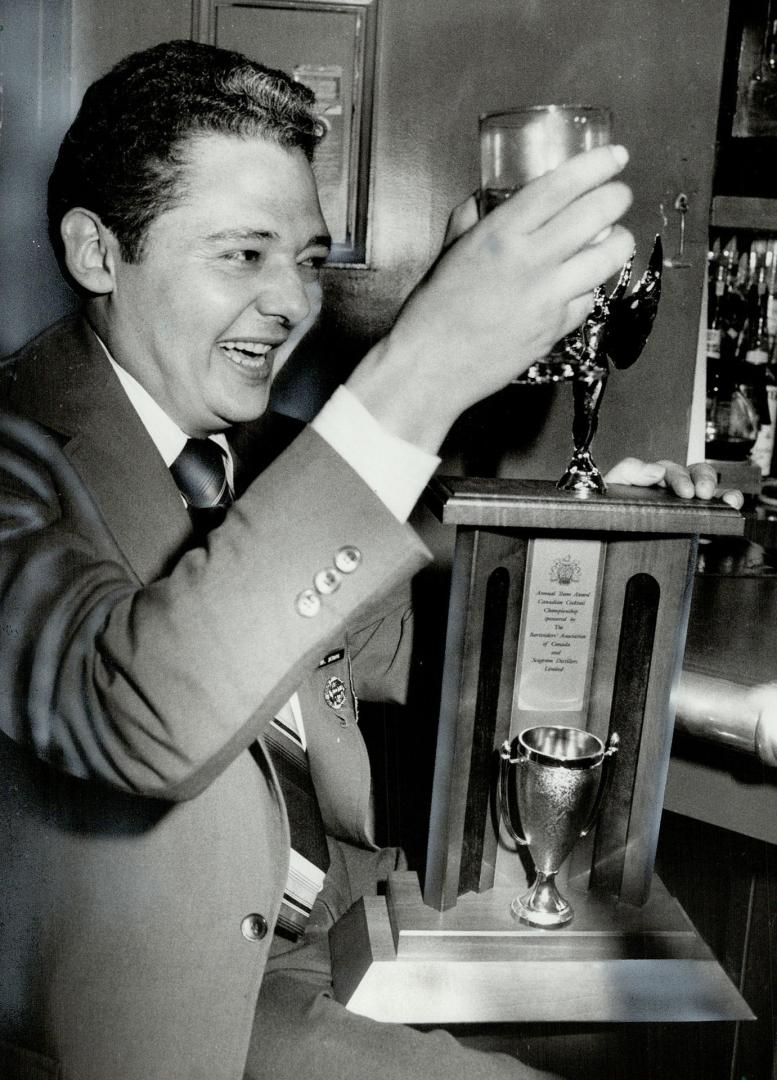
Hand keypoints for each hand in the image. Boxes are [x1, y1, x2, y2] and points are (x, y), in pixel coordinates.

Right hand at [347, 145, 633, 451]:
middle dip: (617, 197)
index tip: (615, 156)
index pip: (562, 185)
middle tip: (618, 195)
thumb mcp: (450, 250)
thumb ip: (473, 217)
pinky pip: (590, 297)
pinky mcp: (557, 329)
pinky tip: (582, 281)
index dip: (597, 165)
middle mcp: (531, 261)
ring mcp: (549, 297)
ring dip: (619, 241)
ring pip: (609, 257)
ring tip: (613, 237)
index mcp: (501, 233)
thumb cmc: (433, 310)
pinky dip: (591, 285)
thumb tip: (488, 197)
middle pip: (598, 214)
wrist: (430, 367)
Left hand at [604, 457, 743, 508]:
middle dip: (700, 479)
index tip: (683, 490)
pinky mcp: (692, 517)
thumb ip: (628, 472)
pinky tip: (731, 504)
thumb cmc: (607, 511)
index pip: (667, 469)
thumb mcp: (611, 488)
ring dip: (716, 488)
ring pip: (705, 485)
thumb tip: (655, 470)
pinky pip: (713, 505)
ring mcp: (681, 501)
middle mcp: (667, 486)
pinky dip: (727, 501)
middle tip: (701, 493)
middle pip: (692, 472)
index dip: (678, 477)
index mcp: (648, 477)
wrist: (603, 539)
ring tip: (722, 498)